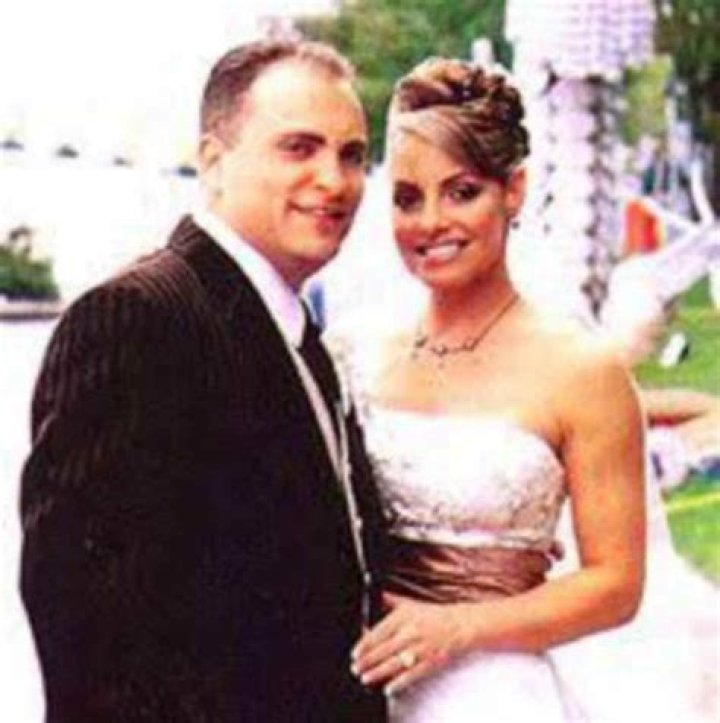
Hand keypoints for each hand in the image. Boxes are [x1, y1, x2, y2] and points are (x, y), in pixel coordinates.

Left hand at [350, 593, 469, 694]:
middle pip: (383, 650)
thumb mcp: (409, 603)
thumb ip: (389, 600)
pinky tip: (388, 688)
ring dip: (377, 673)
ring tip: (365, 678)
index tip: (355, 653)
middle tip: (356, 668)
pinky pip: (411, 675)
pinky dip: (399, 683)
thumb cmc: (433, 615)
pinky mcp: (429, 662)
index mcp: (403, 618)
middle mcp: (410, 633)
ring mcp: (420, 649)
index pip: (378, 633)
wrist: (458, 625)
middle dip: (366, 662)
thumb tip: (372, 595)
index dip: (364, 645)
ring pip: (394, 663)